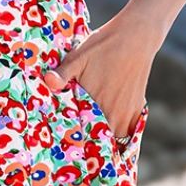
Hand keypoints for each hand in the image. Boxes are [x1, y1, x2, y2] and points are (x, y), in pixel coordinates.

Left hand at [41, 4, 166, 139]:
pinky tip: (111, 131)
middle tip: (78, 149)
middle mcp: (114, 114)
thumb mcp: (79, 57)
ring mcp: (128, 113)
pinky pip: (129, 131)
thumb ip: (62, 74)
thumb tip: (47, 82)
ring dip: (106, 140)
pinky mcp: (138, 108)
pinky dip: (120, 133)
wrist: (136, 36)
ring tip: (93, 143)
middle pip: (101, 141)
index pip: (84, 136)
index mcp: (97, 105)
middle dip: (89, 145)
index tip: (67, 150)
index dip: (75, 144)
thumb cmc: (104, 46)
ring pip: (115, 138)